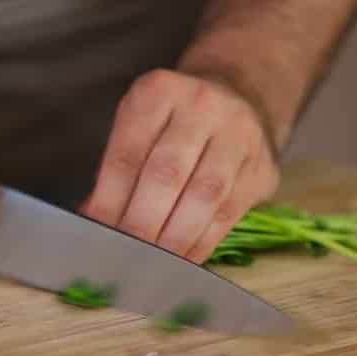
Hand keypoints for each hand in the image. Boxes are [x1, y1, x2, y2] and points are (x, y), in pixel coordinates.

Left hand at [80, 69, 278, 262]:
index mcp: (159, 92)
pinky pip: (227, 214)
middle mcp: (202, 107)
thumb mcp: (140, 124)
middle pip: (166, 174)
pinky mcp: (261, 169)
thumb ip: (118, 169)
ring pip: (203, 196)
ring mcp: (239, 136)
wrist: (239, 98)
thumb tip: (95, 218)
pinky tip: (181, 260)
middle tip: (122, 255)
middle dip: (141, 223)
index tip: (95, 231)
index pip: (128, 154)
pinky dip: (200, 244)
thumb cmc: (175, 121)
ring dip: (173, 239)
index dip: (109, 199)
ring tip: (151, 263)